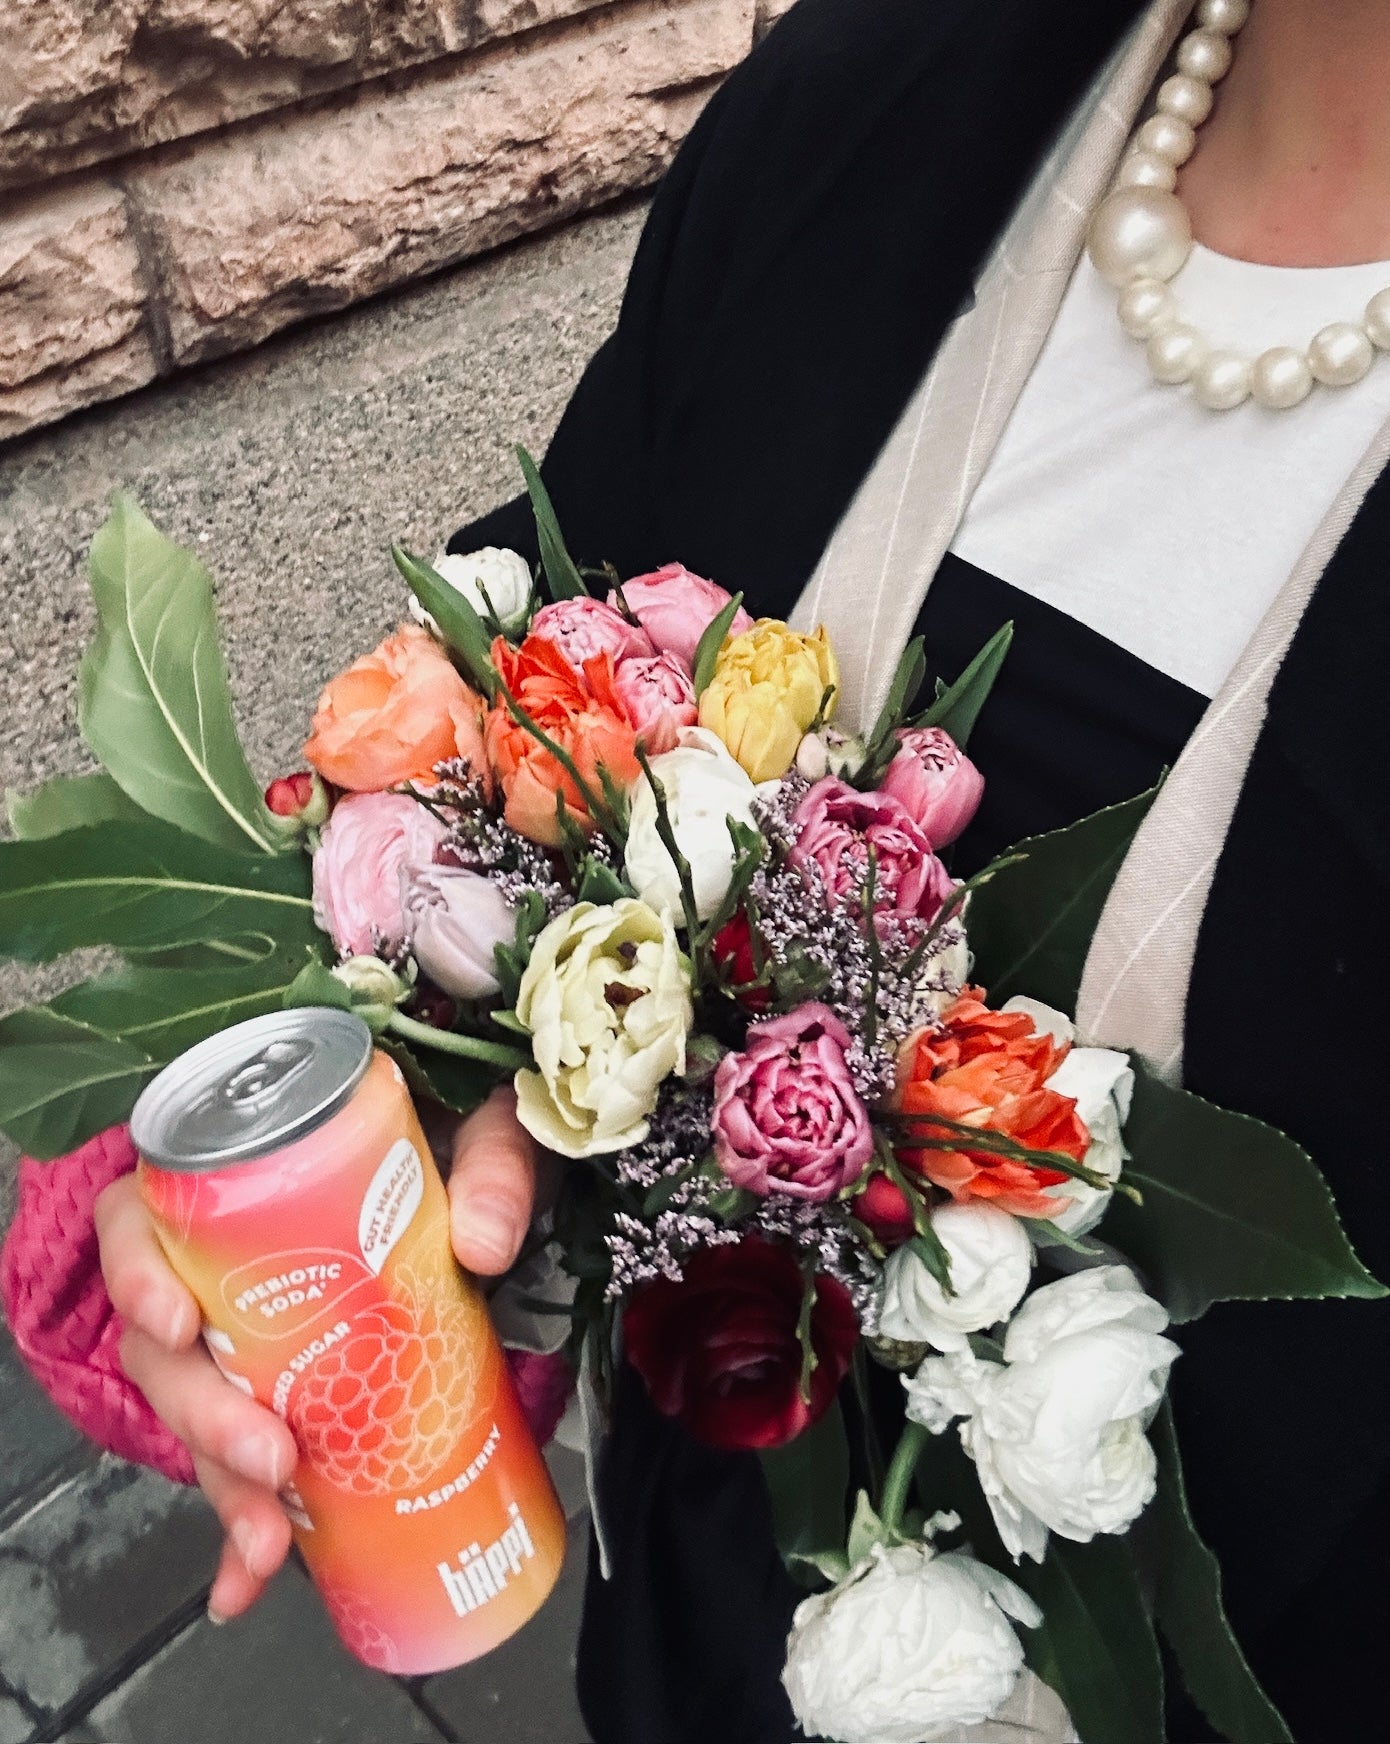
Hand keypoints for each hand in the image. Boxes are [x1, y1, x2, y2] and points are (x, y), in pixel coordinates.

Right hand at [96, 1086, 537, 1620]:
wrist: (480, 1172)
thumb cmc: (458, 1128)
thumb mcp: (479, 1122)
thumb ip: (490, 1162)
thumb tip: (483, 1243)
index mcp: (243, 1178)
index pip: (143, 1215)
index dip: (138, 1270)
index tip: (175, 1324)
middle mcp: (225, 1259)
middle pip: (164, 1341)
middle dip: (203, 1412)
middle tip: (267, 1455)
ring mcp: (251, 1328)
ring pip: (196, 1408)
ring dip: (223, 1480)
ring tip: (268, 1536)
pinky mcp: (289, 1384)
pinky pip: (243, 1454)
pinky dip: (245, 1520)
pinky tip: (251, 1574)